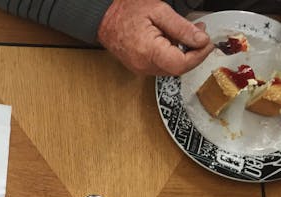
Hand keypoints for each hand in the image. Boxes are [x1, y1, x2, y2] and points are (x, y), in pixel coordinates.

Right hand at [97, 0, 212, 75]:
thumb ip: (182, 27)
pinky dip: (173, 56)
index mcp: (148, 51)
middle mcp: (144, 65)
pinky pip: (162, 67)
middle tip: (200, 34)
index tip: (207, 42)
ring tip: (188, 35)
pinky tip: (174, 42)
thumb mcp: (159, 11)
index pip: (182, 64)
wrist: (104, 18)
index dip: (199, 55)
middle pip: (178, 69)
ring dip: (185, 55)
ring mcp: (141, 69)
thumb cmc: (126, 12)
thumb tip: (200, 40)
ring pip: (172, 70)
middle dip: (194, 54)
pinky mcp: (140, 68)